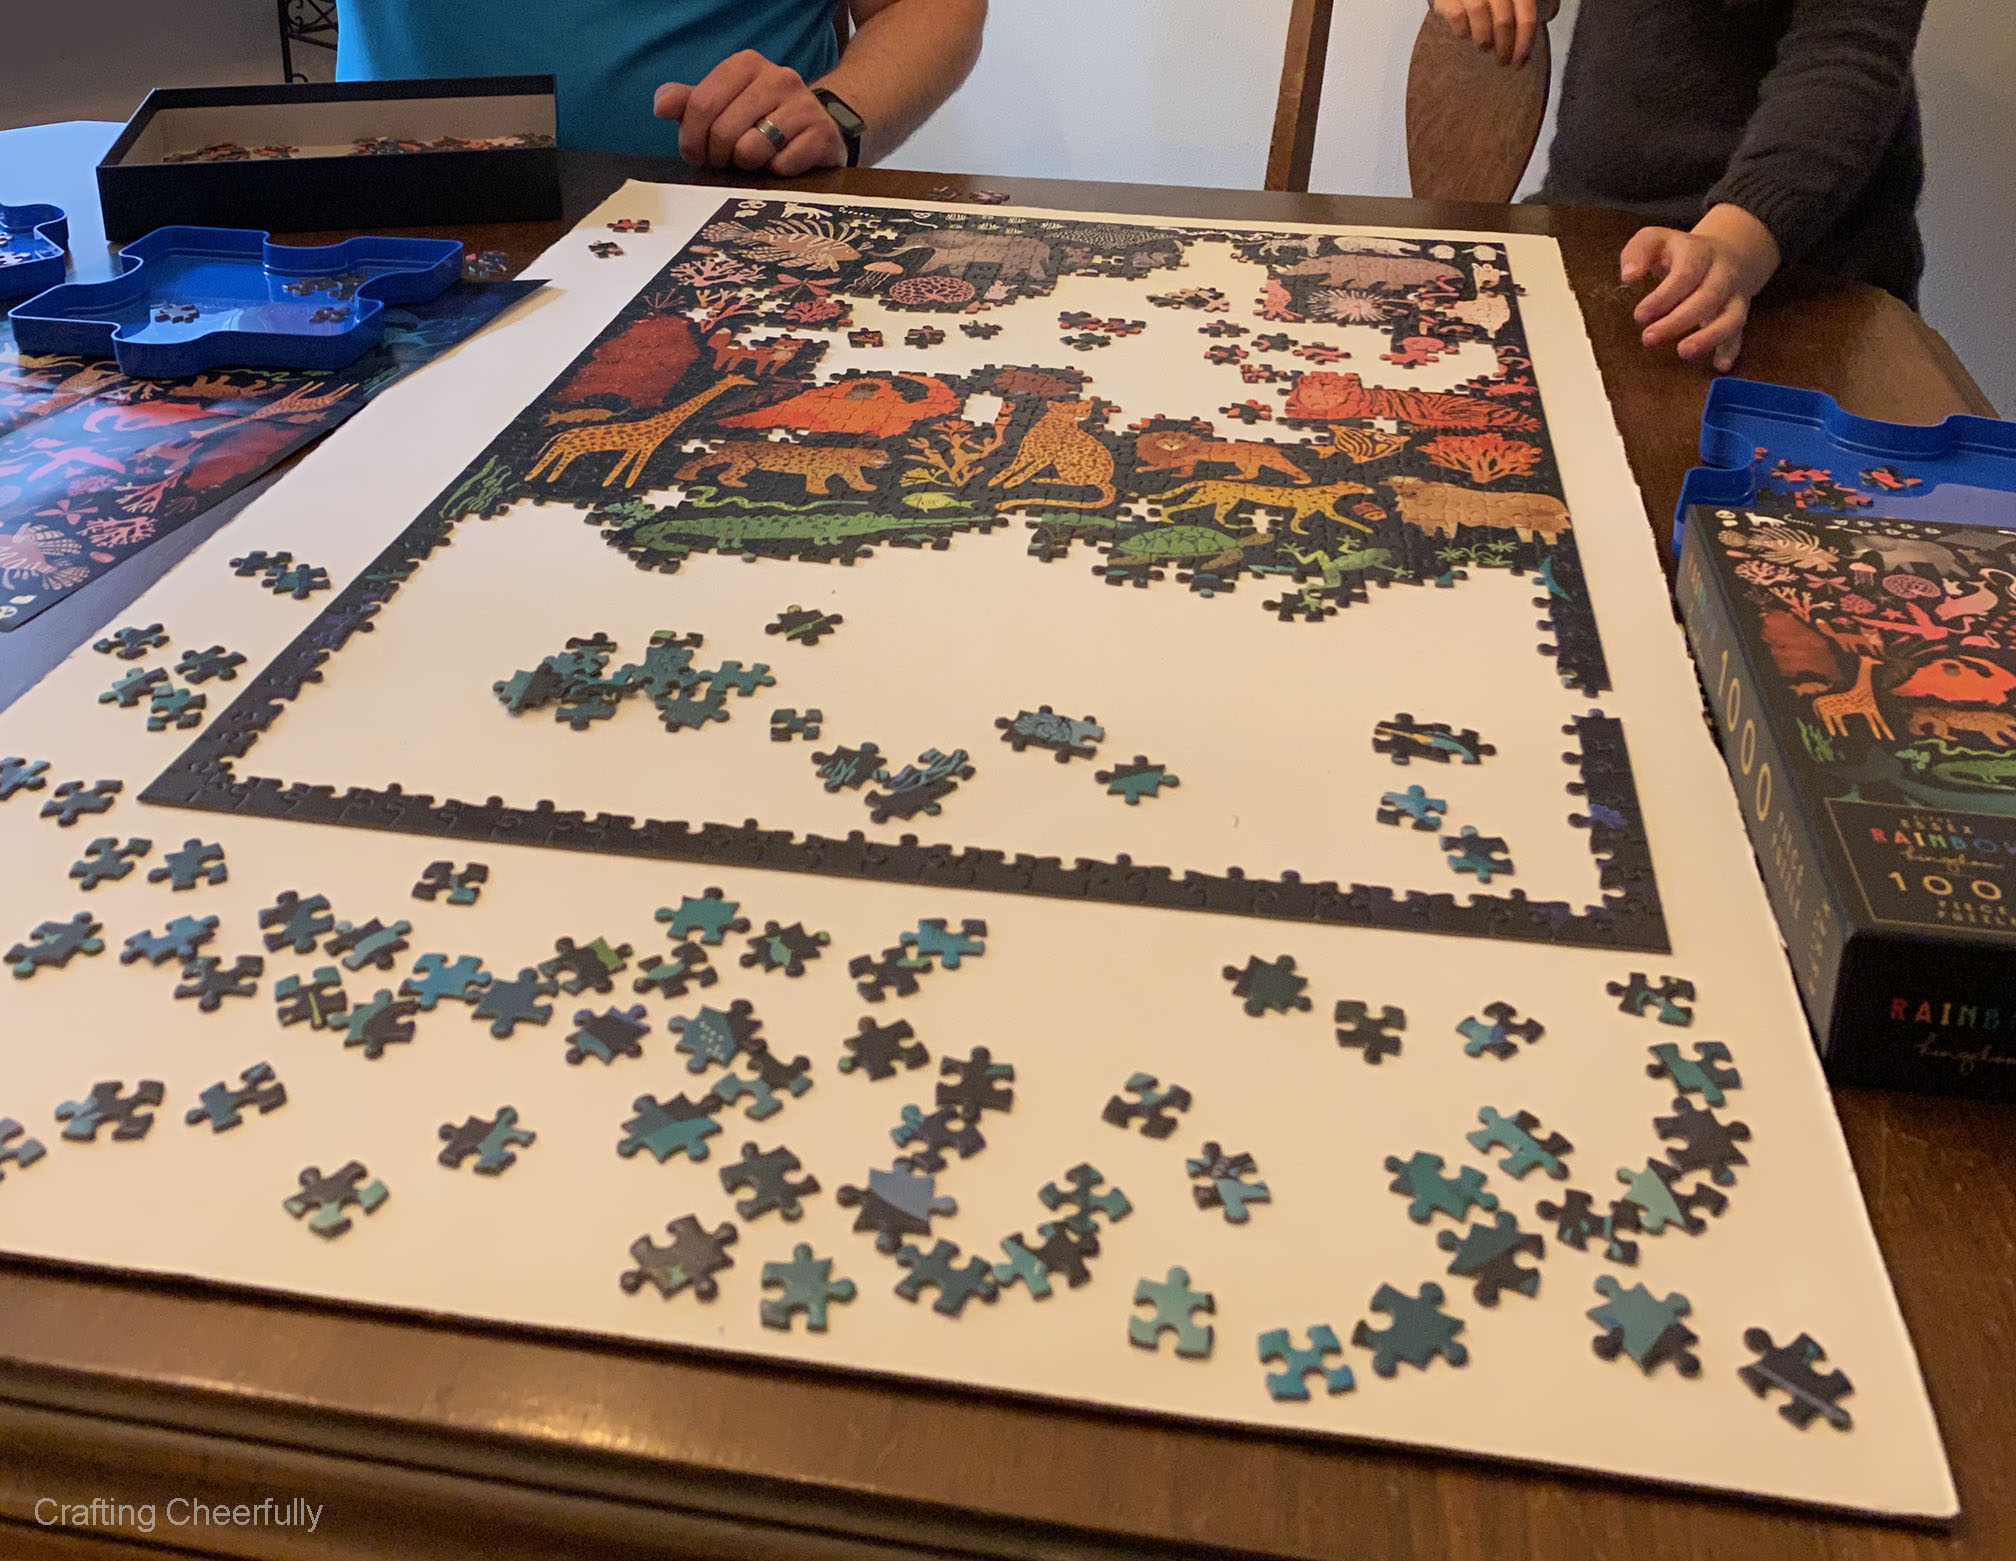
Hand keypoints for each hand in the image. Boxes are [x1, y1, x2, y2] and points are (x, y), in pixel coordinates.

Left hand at [652, 50, 847, 174]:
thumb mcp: (721, 107)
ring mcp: (804, 105)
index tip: (696, 155)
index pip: (701, 104)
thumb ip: (688, 103)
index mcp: (746, 64)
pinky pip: (782, 165)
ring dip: (747, 165)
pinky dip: (776, 172)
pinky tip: (782, 163)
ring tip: (755, 159)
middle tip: (726, 161)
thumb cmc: (760, 120)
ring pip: (752, 149)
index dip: (690, 138)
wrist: (816, 129)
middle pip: (723, 130)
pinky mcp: (823, 135)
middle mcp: (778, 77)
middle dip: (718, 156)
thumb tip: (661, 106)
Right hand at [1430, 0, 1539, 66]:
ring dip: (1484, 41)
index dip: (1525, 43)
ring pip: (1480, 17)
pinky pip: (1457, 17)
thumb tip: (1544, 21)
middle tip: (1502, 62)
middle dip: (1505, 48)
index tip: (1519, 64)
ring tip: (1483, 47)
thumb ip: (1523, 5)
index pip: (1527, 15)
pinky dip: (1462, 31)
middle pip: (1504, 20)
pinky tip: (1464, 34)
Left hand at [1621, 205, 1781, 373]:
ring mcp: (1734, 295)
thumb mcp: (1656, 240)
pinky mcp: (1738, 313)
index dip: (1664, 296)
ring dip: (1709, 337)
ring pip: (1731, 316)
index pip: (1686, 273)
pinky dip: (1731, 349)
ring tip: (1684, 352)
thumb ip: (1637, 252)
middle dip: (1679, 320)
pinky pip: (1740, 332)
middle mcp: (1722, 274)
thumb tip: (1628, 276)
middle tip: (1649, 338)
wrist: (1728, 250)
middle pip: (1708, 297)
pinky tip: (1720, 365)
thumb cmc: (1681, 252)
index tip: (1640, 315)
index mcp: (1700, 252)